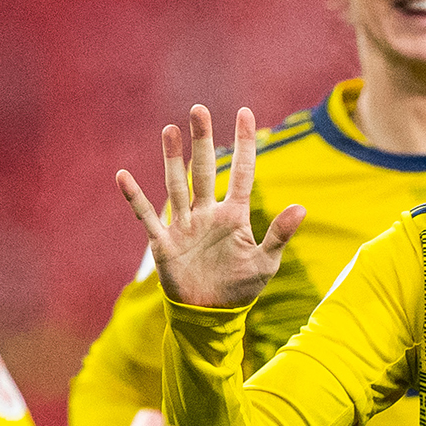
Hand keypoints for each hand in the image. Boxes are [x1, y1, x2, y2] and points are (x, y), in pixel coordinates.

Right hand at [115, 105, 304, 309]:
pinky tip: (124, 176)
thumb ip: (279, 234)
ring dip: (172, 158)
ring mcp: (184, 225)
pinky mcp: (164, 242)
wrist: (210, 315)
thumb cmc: (240, 288)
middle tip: (198, 109)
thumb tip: (302, 207)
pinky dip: (135, 197)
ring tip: (170, 130)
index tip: (245, 112)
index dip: (244, 142)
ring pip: (177, 184)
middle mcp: (207, 213)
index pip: (240, 171)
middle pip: (204, 169)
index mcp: (234, 215)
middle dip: (202, 140)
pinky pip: (146, 215)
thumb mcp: (265, 262)